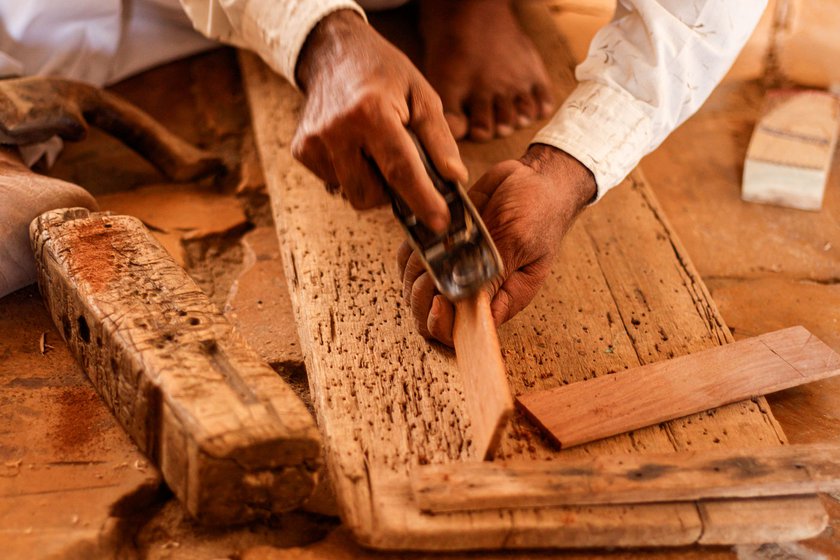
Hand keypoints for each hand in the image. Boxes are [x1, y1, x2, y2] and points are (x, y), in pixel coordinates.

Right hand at [294, 10, 467, 232]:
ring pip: (353, 194)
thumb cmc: (383, 73)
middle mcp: (336, 130)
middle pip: (371, 194)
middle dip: (393, 192)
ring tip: (375, 149)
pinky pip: (335, 184)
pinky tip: (354, 147)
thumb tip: (454, 178)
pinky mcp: (302, 151)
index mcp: (370, 112)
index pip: (400, 170)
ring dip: (372, 182)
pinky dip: (352, 174)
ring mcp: (313, 142)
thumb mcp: (422, 95)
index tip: (440, 222)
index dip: (423, 200)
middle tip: (402, 164)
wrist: (332, 54)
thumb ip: (440, 139)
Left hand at [398, 144, 595, 345]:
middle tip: (432, 267)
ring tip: (433, 245)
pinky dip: (411, 250)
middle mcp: (474, 290)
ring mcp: (455, 269)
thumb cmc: (539, 212)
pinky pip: (412, 260)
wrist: (537, 179)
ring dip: (415, 269)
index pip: (460, 332)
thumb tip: (470, 309)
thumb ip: (494, 275)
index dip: (442, 324)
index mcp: (499, 299)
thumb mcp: (520, 242)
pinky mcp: (443, 246)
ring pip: (414, 288)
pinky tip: (426, 234)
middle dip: (421, 295)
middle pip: (428, 315)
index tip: (441, 298)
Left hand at [420, 0, 553, 140]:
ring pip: (525, 112)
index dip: (479, 133)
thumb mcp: (442, 80)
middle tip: (499, 125)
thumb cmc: (451, 49)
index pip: (483, 130)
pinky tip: (535, 110)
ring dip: (520, 118)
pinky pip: (544, 94)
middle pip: (506, 123)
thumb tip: (458, 135)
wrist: (472, 14)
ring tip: (515, 117)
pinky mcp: (532, 69)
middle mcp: (500, 91)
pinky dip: (541, 106)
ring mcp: (519, 80)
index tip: (477, 130)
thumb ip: (449, 110)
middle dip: (501, 128)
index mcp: (475, 95)